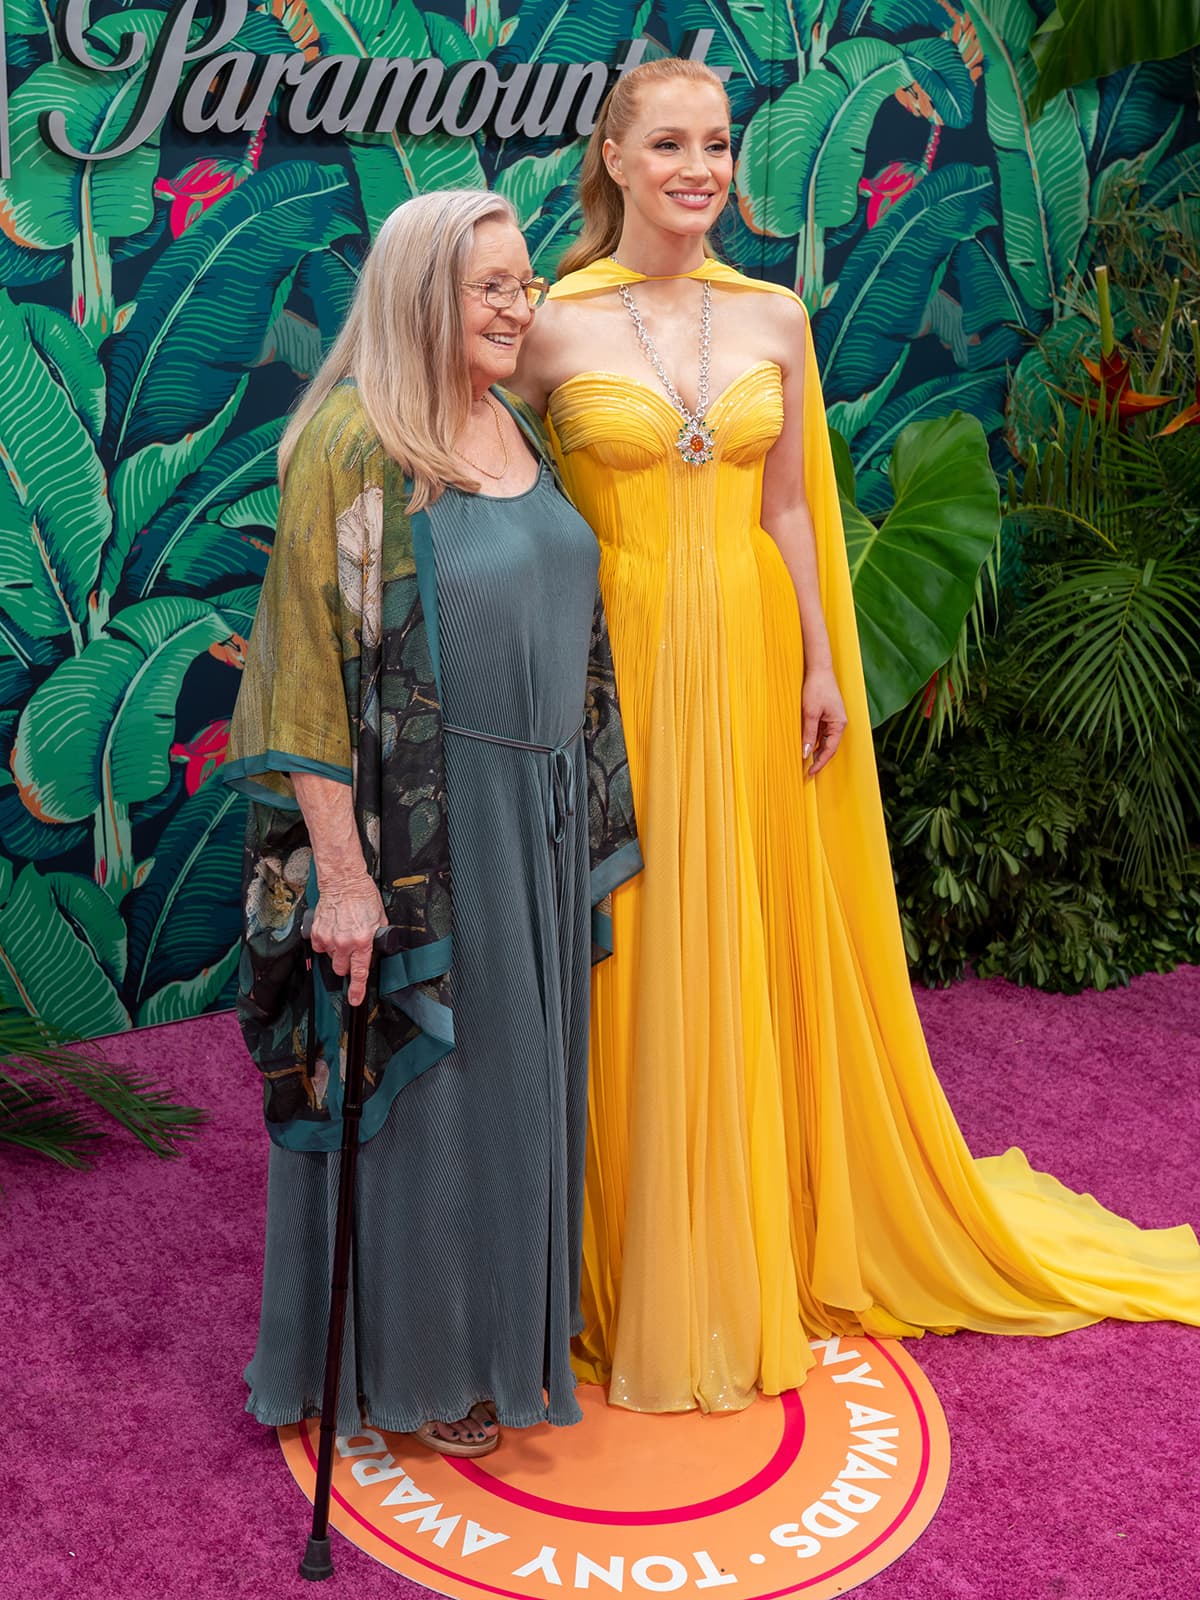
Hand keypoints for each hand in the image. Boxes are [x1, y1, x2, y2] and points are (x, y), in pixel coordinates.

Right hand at [309, 872, 384, 1006]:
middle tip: (351, 950)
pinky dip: (326, 943)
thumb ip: (377, 937)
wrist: (344, 882)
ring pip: (330, 958)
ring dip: (337, 951)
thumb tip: (375, 948)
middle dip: (346, 964)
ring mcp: (328, 938)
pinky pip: (320, 947)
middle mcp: (344, 942)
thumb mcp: (380, 919)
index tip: (354, 999)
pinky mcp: (317, 932)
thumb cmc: (363, 897)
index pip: (359, 972)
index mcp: (362, 941)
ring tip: (342, 934)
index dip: (357, 989)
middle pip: (341, 969)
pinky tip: (333, 931)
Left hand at [801, 667, 847, 776]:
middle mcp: (839, 723)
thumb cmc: (817, 688)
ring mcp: (833, 719)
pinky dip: (813, 739)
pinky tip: (805, 744)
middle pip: (829, 746)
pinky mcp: (827, 714)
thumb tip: (806, 753)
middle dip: (818, 759)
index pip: (830, 750)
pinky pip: (821, 731)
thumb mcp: (810, 713)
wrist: (819, 669)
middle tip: (806, 771)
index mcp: (839, 724)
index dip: (820, 763)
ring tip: (803, 760)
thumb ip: (808, 734)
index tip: (810, 773)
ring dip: (815, 749)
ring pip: (824, 740)